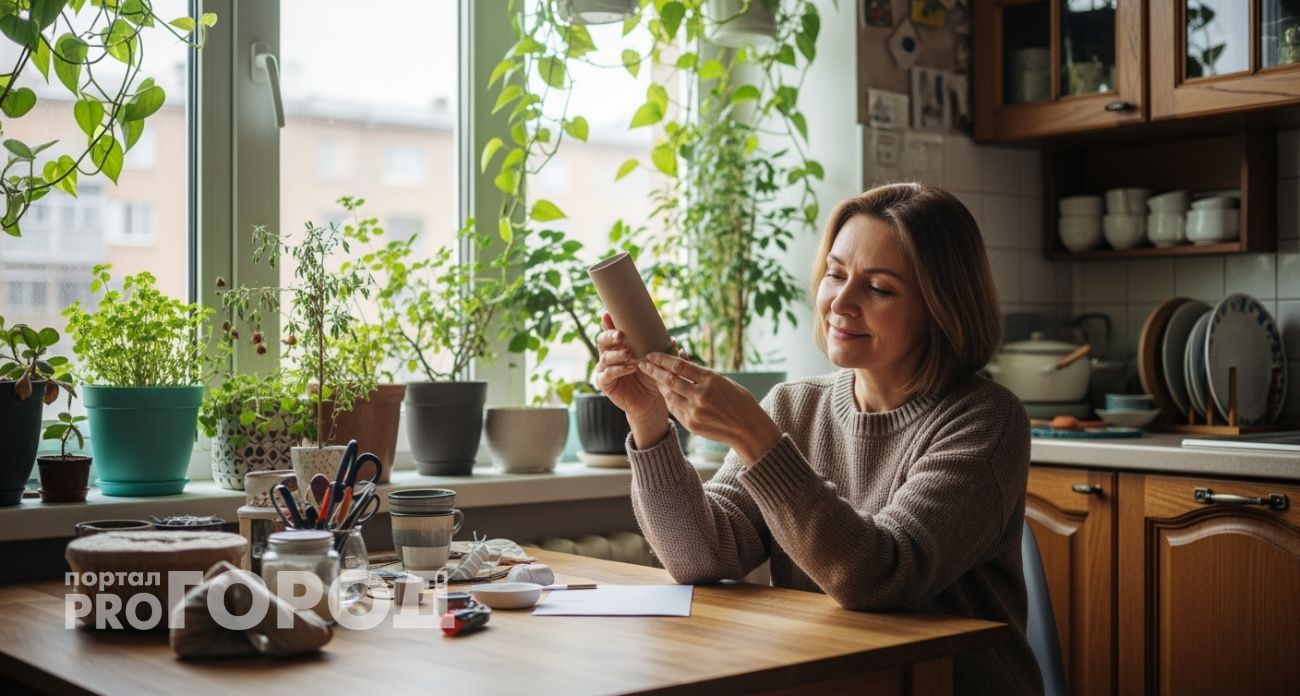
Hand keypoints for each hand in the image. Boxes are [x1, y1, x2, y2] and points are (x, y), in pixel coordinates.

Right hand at [593, 313, 669, 445]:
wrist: (650, 400)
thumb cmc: (651, 377)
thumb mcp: (656, 361)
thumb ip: (661, 350)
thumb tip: (672, 340)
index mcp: (618, 345)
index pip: (609, 330)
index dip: (607, 322)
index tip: (608, 314)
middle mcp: (608, 355)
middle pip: (602, 340)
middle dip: (610, 336)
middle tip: (621, 335)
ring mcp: (604, 369)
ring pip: (604, 357)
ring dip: (617, 354)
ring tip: (629, 354)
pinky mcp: (605, 383)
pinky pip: (607, 373)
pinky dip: (618, 369)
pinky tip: (630, 367)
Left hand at [636, 353, 781, 465]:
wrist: (749, 430)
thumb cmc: (739, 401)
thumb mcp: (724, 381)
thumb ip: (700, 372)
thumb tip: (679, 356)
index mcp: (711, 380)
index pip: (679, 365)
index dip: (662, 358)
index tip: (651, 354)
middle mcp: (701, 395)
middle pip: (669, 379)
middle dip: (653, 369)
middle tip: (642, 362)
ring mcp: (695, 411)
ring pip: (669, 395)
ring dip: (659, 384)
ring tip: (652, 376)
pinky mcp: (692, 424)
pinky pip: (674, 409)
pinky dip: (668, 399)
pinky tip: (665, 392)